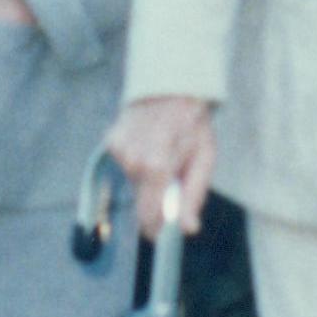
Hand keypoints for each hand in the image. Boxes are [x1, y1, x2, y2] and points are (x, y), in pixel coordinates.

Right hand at [103, 94, 217, 239]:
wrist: (170, 84)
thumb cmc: (192, 122)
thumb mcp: (204, 158)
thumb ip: (194, 196)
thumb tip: (187, 229)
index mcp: (156, 167)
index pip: (149, 217)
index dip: (158, 229)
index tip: (166, 232)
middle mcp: (132, 161)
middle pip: (141, 202)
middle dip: (158, 198)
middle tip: (175, 176)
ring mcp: (119, 151)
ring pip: (135, 184)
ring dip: (149, 178)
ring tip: (164, 154)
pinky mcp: (111, 142)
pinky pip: (126, 166)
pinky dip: (138, 162)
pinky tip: (149, 143)